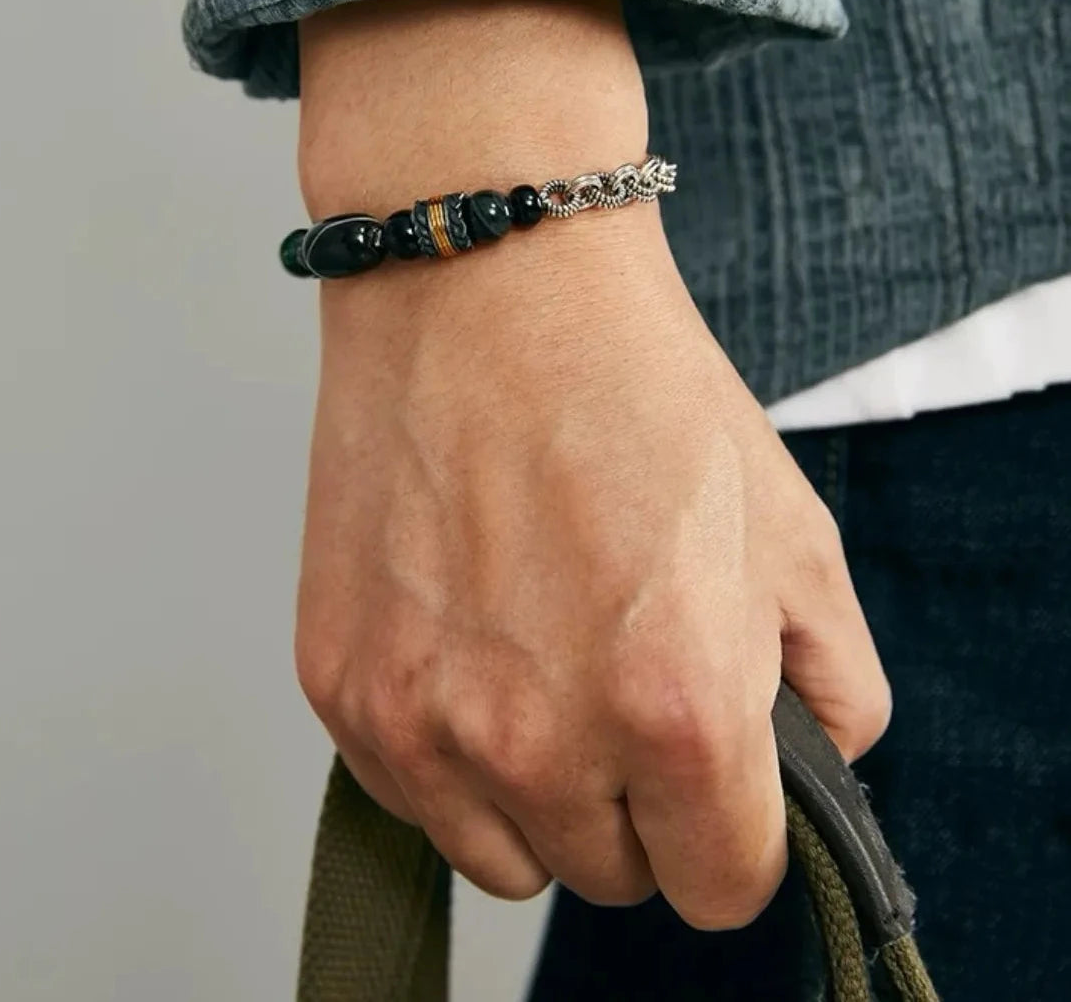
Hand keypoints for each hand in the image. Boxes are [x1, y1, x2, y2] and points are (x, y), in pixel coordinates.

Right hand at [293, 196, 890, 929]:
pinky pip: (414, 791)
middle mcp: (539, 743)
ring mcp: (423, 722)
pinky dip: (448, 748)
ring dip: (538, 794)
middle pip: (610, 877)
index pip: (721, 890)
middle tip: (623, 681)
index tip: (717, 780)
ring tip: (542, 664)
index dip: (733, 835)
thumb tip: (814, 773)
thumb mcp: (796, 533)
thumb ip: (838, 690)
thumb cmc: (638, 391)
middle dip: (636, 804)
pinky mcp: (341, 689)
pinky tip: (470, 639)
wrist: (490, 289)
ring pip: (505, 855)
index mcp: (676, 712)